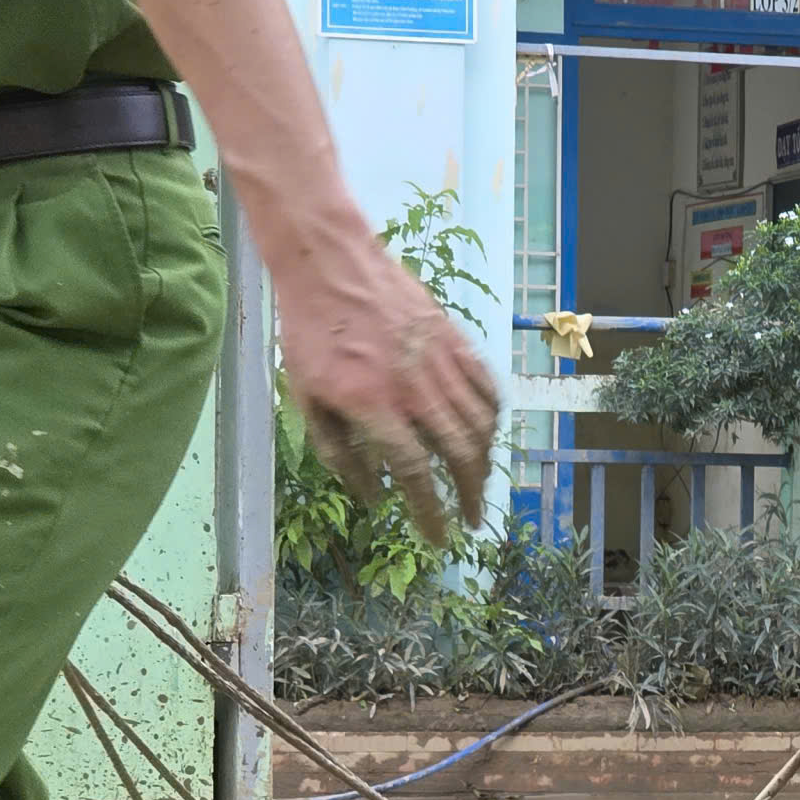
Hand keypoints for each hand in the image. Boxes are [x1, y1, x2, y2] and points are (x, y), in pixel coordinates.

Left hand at [276, 233, 499, 541]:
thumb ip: (338, 453)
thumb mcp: (306, 400)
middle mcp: (414, 388)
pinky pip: (486, 387)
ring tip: (479, 483)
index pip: (416, 474)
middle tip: (471, 518)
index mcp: (374, 406)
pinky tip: (487, 434)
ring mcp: (439, 361)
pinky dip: (492, 417)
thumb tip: (371, 495)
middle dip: (470, 495)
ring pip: (480, 425)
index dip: (432, 512)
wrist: (330, 263)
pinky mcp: (454, 340)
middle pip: (460, 454)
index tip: (440, 536)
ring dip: (485, 462)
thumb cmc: (310, 334)